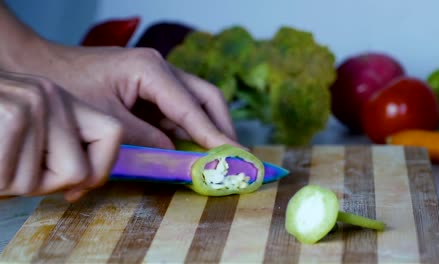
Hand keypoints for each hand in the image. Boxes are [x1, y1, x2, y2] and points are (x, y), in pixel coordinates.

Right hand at [0, 71, 122, 201]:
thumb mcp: (25, 133)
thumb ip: (58, 149)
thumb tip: (84, 183)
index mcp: (60, 99)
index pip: (113, 134)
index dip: (102, 169)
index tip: (77, 186)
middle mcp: (51, 95)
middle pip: (79, 170)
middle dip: (44, 182)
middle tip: (11, 165)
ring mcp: (33, 103)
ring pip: (42, 181)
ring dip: (10, 182)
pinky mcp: (12, 116)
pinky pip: (14, 180)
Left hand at [29, 44, 239, 149]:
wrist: (42, 66)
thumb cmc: (69, 85)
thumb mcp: (107, 118)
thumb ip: (144, 139)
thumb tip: (174, 156)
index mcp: (151, 70)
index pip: (193, 107)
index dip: (214, 134)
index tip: (235, 155)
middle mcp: (162, 70)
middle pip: (207, 98)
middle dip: (222, 127)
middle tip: (234, 156)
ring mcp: (159, 80)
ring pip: (196, 105)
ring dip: (208, 130)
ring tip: (220, 157)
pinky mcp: (152, 91)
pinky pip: (179, 112)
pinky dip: (188, 131)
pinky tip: (193, 149)